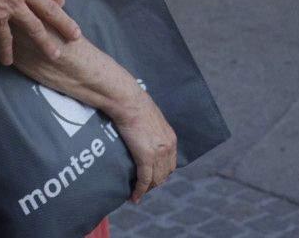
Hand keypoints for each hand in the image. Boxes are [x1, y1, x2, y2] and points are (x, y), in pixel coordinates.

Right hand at [0, 0, 80, 64]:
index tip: (63, 3)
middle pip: (49, 9)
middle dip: (64, 23)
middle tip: (76, 35)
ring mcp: (11, 6)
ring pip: (34, 28)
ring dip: (45, 42)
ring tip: (56, 54)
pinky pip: (4, 39)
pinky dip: (6, 51)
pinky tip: (8, 61)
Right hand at [110, 88, 177, 202]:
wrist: (129, 101)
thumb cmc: (135, 106)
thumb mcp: (150, 120)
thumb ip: (152, 131)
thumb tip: (144, 135)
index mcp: (170, 138)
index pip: (170, 164)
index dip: (161, 173)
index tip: (151, 178)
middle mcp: (168, 147)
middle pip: (165, 174)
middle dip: (154, 183)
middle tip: (141, 187)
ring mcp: (158, 153)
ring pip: (155, 180)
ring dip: (147, 189)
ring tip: (136, 193)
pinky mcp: (146, 157)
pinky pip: (144, 180)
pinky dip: (139, 191)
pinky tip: (134, 197)